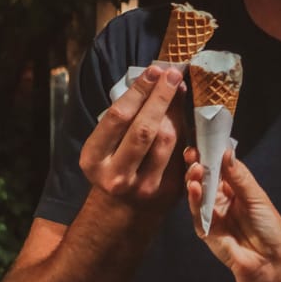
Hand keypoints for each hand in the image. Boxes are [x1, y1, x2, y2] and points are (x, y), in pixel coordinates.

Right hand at [81, 65, 187, 209]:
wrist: (123, 211)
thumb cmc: (113, 166)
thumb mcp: (106, 144)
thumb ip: (126, 116)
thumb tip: (158, 80)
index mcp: (94, 159)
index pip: (119, 118)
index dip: (139, 91)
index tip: (154, 70)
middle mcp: (118, 175)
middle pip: (145, 129)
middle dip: (161, 97)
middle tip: (173, 73)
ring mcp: (145, 186)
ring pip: (167, 141)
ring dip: (176, 111)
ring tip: (178, 89)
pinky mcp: (168, 192)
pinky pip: (181, 153)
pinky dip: (185, 130)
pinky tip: (186, 113)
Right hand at [184, 147, 280, 281]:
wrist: (267, 261)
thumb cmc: (269, 228)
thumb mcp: (257, 198)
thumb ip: (240, 178)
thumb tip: (227, 153)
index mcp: (237, 188)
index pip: (221, 167)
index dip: (212, 155)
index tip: (203, 142)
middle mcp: (222, 198)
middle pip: (206, 178)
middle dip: (198, 165)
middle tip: (193, 154)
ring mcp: (212, 213)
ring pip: (198, 193)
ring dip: (194, 180)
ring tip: (194, 169)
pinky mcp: (205, 229)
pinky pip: (196, 212)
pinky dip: (194, 199)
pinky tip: (194, 188)